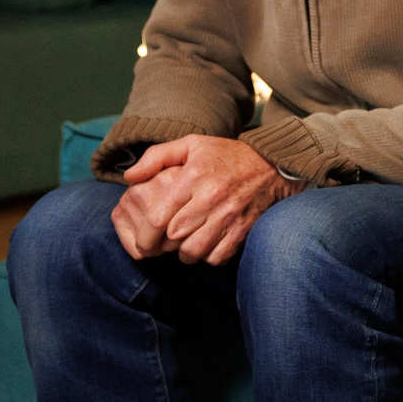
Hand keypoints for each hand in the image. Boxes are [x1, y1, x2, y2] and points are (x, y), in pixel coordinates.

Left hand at [112, 136, 292, 265]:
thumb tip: (129, 177)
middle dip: (165, 243)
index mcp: (193, 177)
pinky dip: (208, 256)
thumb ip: (156, 157)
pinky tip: (208, 244)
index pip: (158, 218)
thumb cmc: (227, 155)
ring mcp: (229, 216)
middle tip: (165, 241)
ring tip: (187, 242)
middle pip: (174, 237)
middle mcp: (210, 198)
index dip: (144, 237)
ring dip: (186, 251)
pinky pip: (217, 257)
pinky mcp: (243, 230)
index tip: (142, 242)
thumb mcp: (191, 145)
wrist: (273, 164)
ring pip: (194, 251)